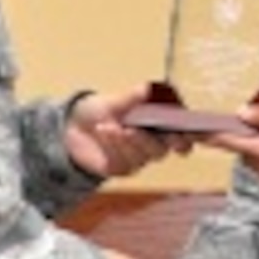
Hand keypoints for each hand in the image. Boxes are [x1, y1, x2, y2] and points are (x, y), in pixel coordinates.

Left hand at [65, 90, 186, 179]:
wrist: (71, 128)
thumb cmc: (99, 110)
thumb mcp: (115, 100)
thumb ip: (133, 97)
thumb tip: (147, 89)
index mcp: (159, 126)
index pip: (182, 137)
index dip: (186, 138)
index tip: (183, 136)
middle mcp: (154, 144)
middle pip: (162, 150)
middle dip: (147, 140)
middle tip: (132, 129)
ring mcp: (139, 159)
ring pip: (142, 156)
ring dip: (125, 141)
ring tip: (108, 127)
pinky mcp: (123, 169)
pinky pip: (125, 162)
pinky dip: (114, 147)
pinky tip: (104, 133)